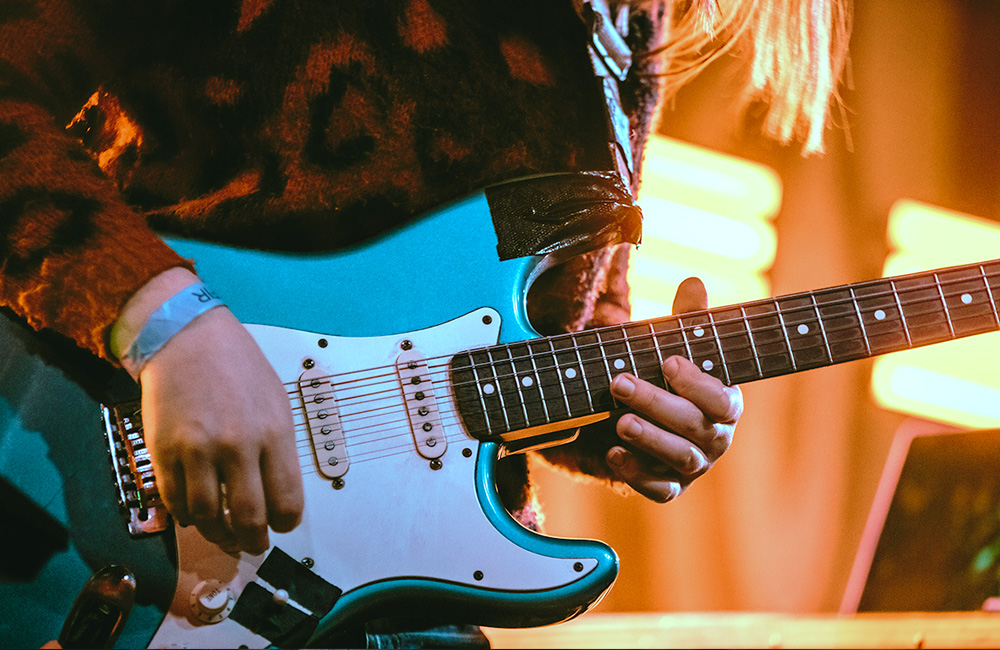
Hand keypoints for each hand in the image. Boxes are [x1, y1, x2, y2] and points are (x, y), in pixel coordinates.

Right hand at [125, 286, 303, 554]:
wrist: (187, 337)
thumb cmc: (237, 366)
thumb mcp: (275, 402)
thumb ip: (277, 448)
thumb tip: (278, 493)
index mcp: (273, 433)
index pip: (287, 501)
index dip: (285, 523)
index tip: (281, 526)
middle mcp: (237, 445)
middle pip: (248, 519)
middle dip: (253, 542)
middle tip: (253, 545)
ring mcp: (197, 451)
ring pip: (207, 518)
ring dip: (217, 534)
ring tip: (224, 533)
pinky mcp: (164, 452)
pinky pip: (176, 503)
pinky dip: (188, 515)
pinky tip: (197, 512)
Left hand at [605, 277, 742, 501]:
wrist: (650, 418)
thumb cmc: (671, 378)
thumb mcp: (678, 345)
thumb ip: (688, 319)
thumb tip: (692, 282)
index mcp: (726, 403)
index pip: (721, 399)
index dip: (697, 382)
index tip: (669, 362)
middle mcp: (716, 437)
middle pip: (694, 427)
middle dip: (655, 404)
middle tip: (619, 383)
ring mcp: (695, 466)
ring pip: (679, 458)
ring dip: (647, 439)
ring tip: (619, 421)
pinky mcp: (670, 487)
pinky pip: (659, 490)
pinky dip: (636, 474)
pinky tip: (613, 454)